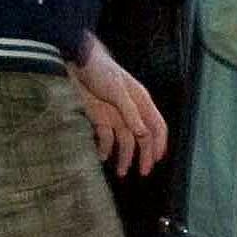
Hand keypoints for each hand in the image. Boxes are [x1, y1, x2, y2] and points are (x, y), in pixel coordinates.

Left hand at [70, 36, 167, 175]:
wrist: (76, 63)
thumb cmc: (101, 71)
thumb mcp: (117, 90)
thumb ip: (131, 112)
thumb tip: (144, 134)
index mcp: (141, 103)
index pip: (157, 126)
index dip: (160, 144)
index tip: (157, 160)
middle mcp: (131, 112)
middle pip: (142, 138)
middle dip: (144, 156)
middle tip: (143, 172)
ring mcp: (115, 116)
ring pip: (125, 142)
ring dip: (124, 157)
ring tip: (121, 173)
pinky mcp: (100, 118)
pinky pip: (106, 138)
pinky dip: (105, 148)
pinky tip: (102, 157)